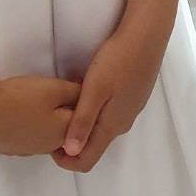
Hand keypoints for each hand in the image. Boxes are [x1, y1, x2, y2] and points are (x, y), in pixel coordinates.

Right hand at [0, 75, 80, 156]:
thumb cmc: (20, 99)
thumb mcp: (54, 88)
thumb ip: (76, 92)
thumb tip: (87, 96)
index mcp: (63, 134)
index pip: (84, 119)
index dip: (81, 100)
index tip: (74, 86)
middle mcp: (49, 147)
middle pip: (66, 128)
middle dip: (65, 111)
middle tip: (54, 90)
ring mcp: (28, 150)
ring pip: (48, 132)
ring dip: (48, 118)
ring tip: (36, 98)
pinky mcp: (12, 148)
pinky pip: (30, 135)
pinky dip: (30, 123)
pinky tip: (20, 110)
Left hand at [54, 15, 168, 172]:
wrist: (146, 35)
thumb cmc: (117, 61)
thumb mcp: (94, 90)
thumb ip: (82, 122)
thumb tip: (71, 153)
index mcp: (111, 126)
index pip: (87, 160)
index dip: (66, 160)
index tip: (50, 142)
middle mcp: (122, 123)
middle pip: (94, 145)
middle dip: (73, 141)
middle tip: (55, 119)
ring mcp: (130, 109)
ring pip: (103, 127)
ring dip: (84, 123)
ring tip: (69, 102)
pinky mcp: (133, 96)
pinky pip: (111, 113)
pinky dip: (96, 110)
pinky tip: (90, 90)